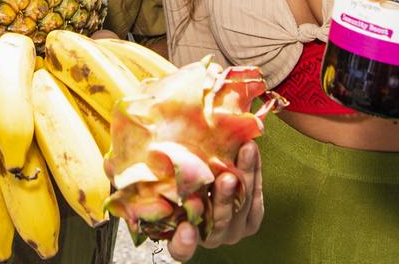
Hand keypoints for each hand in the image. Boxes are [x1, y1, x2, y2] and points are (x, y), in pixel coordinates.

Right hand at [166, 142, 262, 261]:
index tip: (187, 228)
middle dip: (223, 198)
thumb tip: (143, 159)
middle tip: (226, 178)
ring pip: (241, 205)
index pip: (180, 248)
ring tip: (246, 151)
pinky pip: (256, 199)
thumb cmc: (177, 178)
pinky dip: (255, 171)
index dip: (184, 242)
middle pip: (217, 219)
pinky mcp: (251, 221)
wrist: (209, 178)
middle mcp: (208, 237)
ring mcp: (232, 231)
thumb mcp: (164, 178)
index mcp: (183, 235)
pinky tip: (252, 150)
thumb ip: (159, 177)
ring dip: (245, 177)